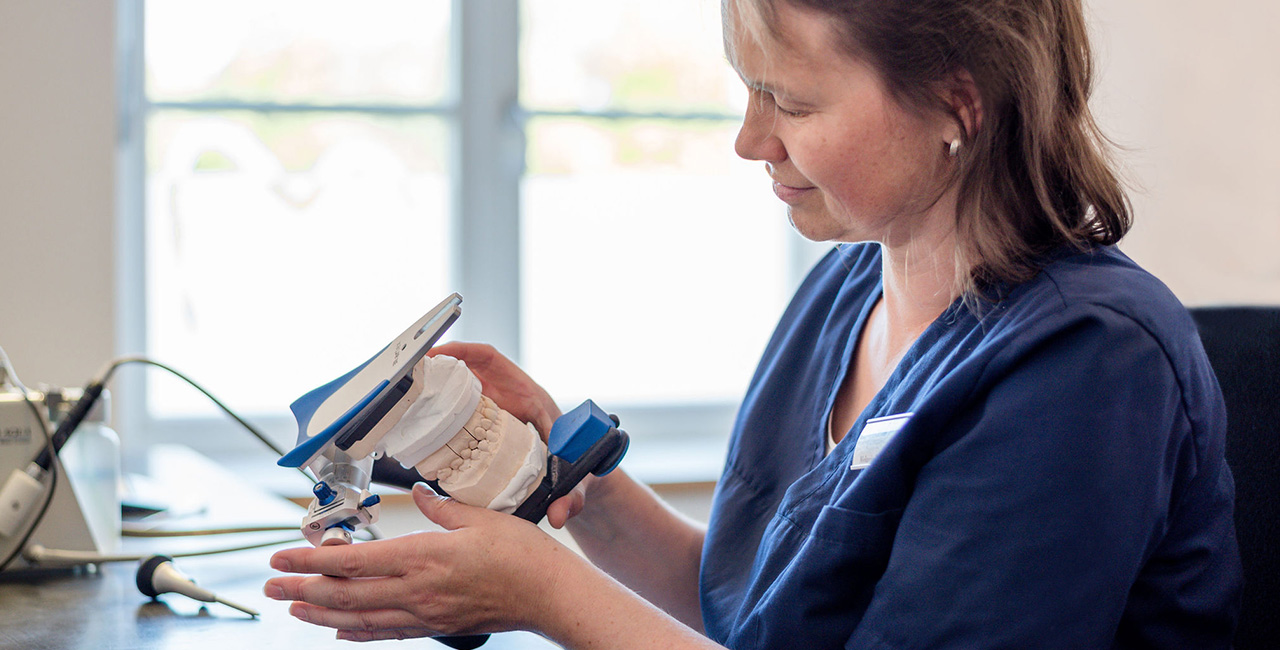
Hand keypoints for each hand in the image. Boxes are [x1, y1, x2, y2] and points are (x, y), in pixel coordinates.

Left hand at [264, 484, 584, 641]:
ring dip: (321, 614)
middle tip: (270, 586)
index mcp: (423, 556)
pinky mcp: (436, 627)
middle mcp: (416, 590)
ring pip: (359, 619)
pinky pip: (387, 633)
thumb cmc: (521, 554)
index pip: (353, 561)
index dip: (311, 560)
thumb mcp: (479, 517)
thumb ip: (442, 507)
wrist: (548, 594)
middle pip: (345, 594)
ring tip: (293, 607)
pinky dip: (358, 633)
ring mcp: (424, 613)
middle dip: (302, 590)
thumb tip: (422, 493)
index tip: (282, 557)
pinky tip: (340, 631)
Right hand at [428, 341, 593, 528]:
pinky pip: (458, 419)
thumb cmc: (578, 463)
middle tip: (410, 379)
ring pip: (458, 395)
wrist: (579, 474)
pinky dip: (439, 421)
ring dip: (434, 395)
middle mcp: (507, 401)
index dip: (464, 352)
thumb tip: (559, 514)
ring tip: (407, 402)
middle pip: (467, 373)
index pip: (492, 360)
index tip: (440, 353)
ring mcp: (493, 415)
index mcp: (528, 396)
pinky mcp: (485, 430)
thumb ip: (570, 496)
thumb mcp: (575, 477)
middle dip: (437, 370)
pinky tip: (422, 432)